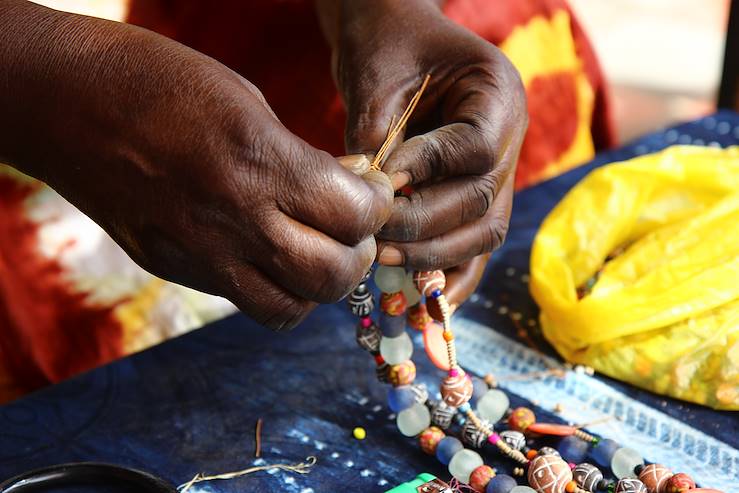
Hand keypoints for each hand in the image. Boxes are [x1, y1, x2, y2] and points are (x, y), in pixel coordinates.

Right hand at [0, 1, 392, 329]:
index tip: (372, 192)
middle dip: (358, 255)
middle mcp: (234, 220)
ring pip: (288, 309)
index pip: (354, 216)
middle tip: (352, 229)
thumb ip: (299, 160)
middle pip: (331, 277)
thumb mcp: (248, 104)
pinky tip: (267, 254)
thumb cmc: (160, 82)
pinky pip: (243, 300)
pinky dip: (272, 289)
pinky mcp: (173, 269)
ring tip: (314, 250)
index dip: (377, 206)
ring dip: (315, 286)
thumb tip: (345, 193)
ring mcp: (200, 254)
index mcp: (260, 163)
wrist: (65, 102)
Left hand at [319, 0, 525, 306]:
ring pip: (483, 232)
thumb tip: (367, 206)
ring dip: (436, 257)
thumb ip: (377, 140)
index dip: (427, 170)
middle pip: (482, 202)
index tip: (380, 182)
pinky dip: (450, 275)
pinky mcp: (476, 197)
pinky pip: (473, 244)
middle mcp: (509, 138)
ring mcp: (498, 171)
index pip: (474, 150)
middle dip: (425, 226)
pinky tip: (423, 300)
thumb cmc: (387, 45)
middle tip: (375, 239)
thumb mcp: (378, 79)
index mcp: (498, 95)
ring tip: (386, 263)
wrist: (395, 39)